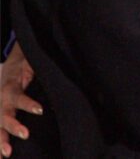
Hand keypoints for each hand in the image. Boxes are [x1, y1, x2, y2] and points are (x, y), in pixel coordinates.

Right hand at [1, 42, 41, 156]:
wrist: (9, 65)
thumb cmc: (24, 66)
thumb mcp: (31, 64)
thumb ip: (38, 70)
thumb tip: (61, 75)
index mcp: (11, 87)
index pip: (19, 97)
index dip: (28, 104)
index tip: (40, 110)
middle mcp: (3, 101)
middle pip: (4, 115)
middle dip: (13, 126)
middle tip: (25, 134)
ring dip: (1, 140)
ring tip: (7, 153)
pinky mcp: (0, 116)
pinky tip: (2, 156)